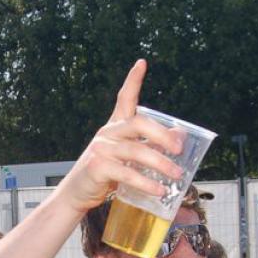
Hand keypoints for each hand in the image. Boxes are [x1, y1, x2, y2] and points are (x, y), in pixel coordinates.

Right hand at [56, 59, 183, 213]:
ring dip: (160, 163)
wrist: (77, 194)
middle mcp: (107, 133)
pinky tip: (158, 190)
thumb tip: (180, 139)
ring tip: (176, 175)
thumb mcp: (127, 158)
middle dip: (162, 134)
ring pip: (136, 151)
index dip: (133, 80)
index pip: (124, 98)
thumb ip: (148, 147)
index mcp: (114, 127)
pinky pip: (127, 173)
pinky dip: (146, 183)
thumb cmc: (105, 175)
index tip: (141, 63)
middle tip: (179, 149)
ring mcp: (101, 149)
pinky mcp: (97, 167)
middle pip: (138, 123)